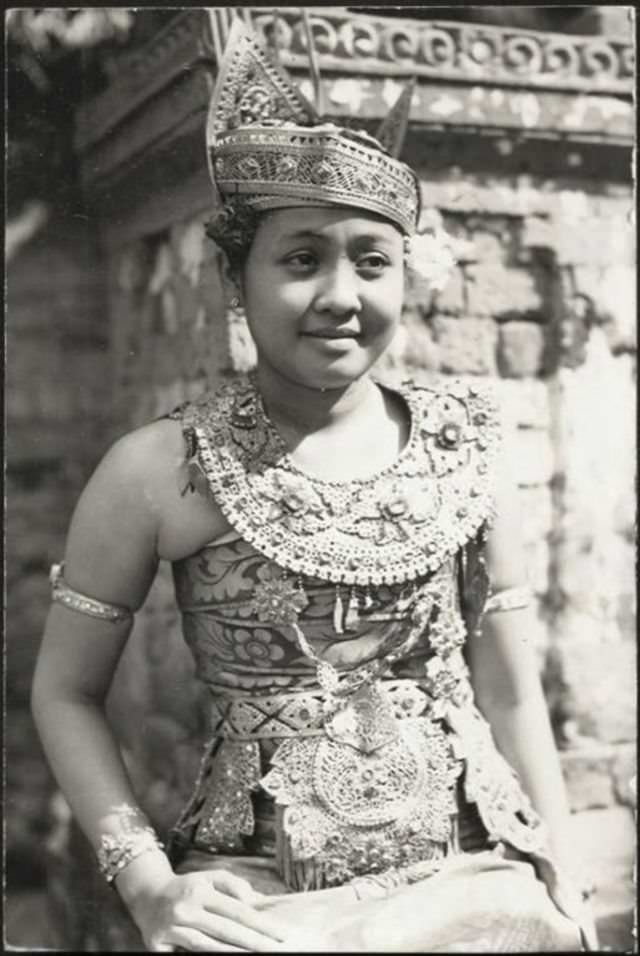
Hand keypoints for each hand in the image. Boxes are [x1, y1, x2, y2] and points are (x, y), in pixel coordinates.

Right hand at [123, 865, 291, 951]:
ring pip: (207, 946)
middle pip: (226, 929)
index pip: (237, 910)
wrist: (146, 895)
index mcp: (200, 890)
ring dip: (233, 953)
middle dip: (253, 941)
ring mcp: (172, 928)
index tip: (281, 933)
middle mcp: (186, 908)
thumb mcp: (209, 877)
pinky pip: (187, 955)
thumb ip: (234, 885)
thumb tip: (257, 901)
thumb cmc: (186, 887)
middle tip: (276, 949)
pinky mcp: (158, 945)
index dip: (261, 923)